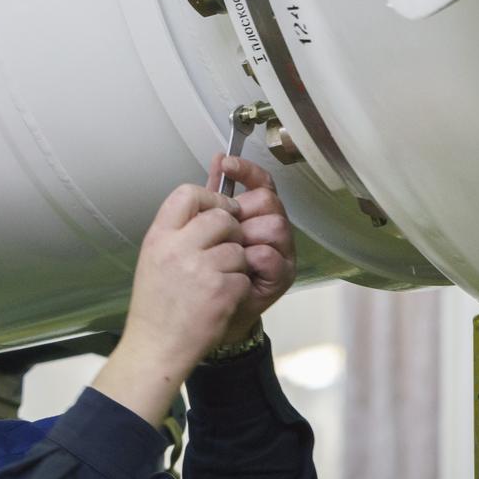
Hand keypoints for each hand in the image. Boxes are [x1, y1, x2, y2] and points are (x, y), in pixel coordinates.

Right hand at [92, 184, 251, 426]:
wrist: (156, 346)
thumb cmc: (156, 306)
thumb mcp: (154, 258)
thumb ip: (177, 231)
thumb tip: (204, 206)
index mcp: (159, 238)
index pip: (187, 193)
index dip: (209, 198)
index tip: (216, 211)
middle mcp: (177, 248)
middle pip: (222, 216)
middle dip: (231, 231)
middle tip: (223, 249)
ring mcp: (201, 268)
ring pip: (238, 247)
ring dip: (235, 263)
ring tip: (215, 281)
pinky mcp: (222, 289)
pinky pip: (244, 274)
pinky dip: (238, 287)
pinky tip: (219, 299)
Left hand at [207, 154, 295, 343]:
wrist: (197, 319)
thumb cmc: (200, 275)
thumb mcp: (199, 231)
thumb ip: (210, 196)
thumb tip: (217, 159)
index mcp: (252, 215)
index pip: (259, 182)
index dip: (246, 170)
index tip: (226, 164)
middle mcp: (270, 230)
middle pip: (268, 201)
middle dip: (242, 210)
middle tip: (222, 229)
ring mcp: (279, 252)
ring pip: (274, 226)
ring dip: (245, 236)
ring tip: (227, 252)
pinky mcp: (281, 277)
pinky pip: (269, 256)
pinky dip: (250, 260)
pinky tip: (237, 268)